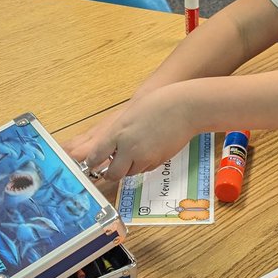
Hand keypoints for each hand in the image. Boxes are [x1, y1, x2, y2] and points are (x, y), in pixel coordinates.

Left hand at [76, 87, 195, 179]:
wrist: (186, 108)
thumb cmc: (159, 104)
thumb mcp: (130, 114)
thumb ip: (118, 131)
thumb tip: (111, 147)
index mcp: (118, 133)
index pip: (96, 155)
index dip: (92, 162)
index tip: (91, 164)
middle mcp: (129, 148)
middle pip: (113, 173)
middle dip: (111, 173)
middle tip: (111, 170)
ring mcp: (145, 156)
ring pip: (131, 172)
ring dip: (129, 167)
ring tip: (135, 153)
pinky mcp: (158, 161)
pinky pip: (146, 168)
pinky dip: (144, 164)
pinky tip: (150, 150)